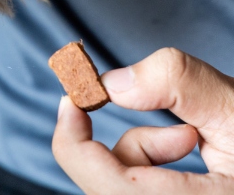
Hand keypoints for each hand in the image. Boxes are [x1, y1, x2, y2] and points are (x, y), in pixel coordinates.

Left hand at [52, 47, 233, 193]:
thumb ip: (180, 83)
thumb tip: (113, 81)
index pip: (104, 186)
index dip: (73, 140)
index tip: (73, 96)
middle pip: (107, 186)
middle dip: (124, 141)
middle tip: (152, 113)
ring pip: (121, 188)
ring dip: (144, 151)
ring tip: (192, 137)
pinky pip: (138, 191)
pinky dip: (152, 165)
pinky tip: (191, 152)